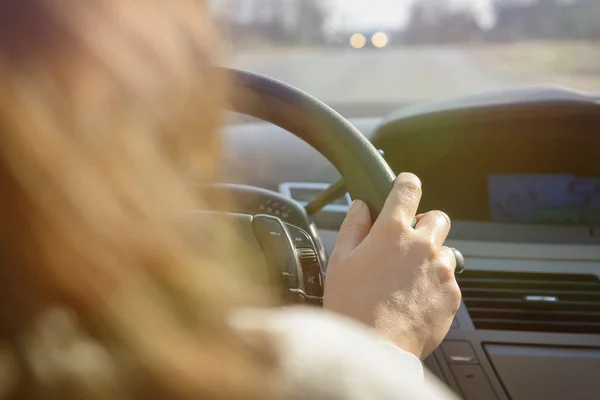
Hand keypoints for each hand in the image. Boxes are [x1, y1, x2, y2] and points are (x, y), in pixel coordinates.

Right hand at [323, 173, 460, 359]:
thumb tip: (361, 206)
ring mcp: (441, 271)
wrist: (375, 348)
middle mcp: (422, 246)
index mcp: (392, 232)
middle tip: (406, 244)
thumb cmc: (352, 306)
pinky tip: (414, 300)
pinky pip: (449, 280)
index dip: (406, 185)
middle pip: (437, 217)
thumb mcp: (340, 260)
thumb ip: (353, 226)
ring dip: (432, 257)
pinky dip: (436, 285)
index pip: (409, 188)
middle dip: (424, 225)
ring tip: (409, 278)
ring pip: (446, 250)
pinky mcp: (452, 295)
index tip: (404, 188)